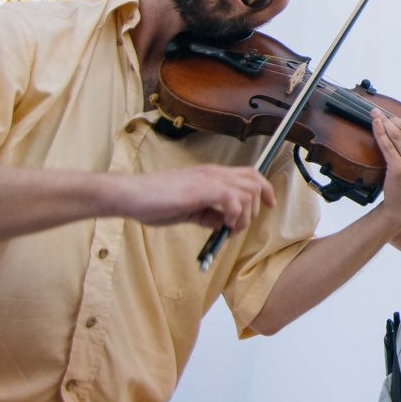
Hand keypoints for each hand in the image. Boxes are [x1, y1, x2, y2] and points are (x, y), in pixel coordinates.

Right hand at [111, 165, 274, 232]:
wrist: (132, 195)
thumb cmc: (153, 202)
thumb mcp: (188, 210)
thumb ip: (208, 214)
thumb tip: (225, 224)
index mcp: (210, 175)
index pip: (249, 174)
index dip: (264, 188)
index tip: (269, 204)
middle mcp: (214, 173)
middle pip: (255, 180)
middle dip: (257, 206)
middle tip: (239, 225)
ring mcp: (209, 179)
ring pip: (249, 191)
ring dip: (245, 215)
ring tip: (229, 229)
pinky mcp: (202, 189)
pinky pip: (235, 200)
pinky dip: (235, 216)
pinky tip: (223, 226)